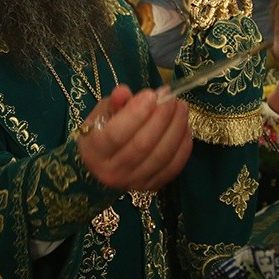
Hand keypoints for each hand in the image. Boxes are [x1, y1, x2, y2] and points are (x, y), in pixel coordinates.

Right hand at [76, 84, 191, 190]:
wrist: (104, 162)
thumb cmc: (101, 132)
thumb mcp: (101, 113)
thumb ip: (113, 102)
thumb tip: (124, 92)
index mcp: (93, 152)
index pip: (115, 135)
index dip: (136, 114)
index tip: (151, 95)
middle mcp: (111, 172)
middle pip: (142, 144)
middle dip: (161, 117)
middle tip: (171, 97)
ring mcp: (133, 182)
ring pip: (161, 156)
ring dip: (176, 128)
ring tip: (181, 108)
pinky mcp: (152, 187)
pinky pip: (173, 167)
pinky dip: (183, 146)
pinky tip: (185, 127)